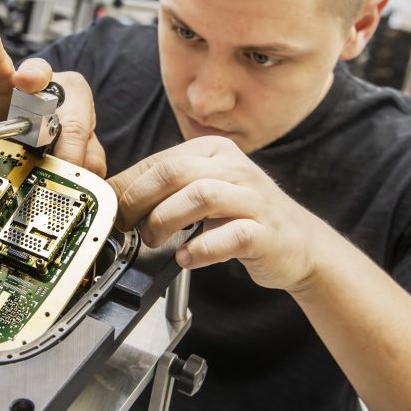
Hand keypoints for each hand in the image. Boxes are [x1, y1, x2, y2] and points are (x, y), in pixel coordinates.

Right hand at [0, 29, 106, 175]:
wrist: (24, 145)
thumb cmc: (54, 137)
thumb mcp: (78, 147)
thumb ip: (88, 153)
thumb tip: (88, 169)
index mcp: (70, 98)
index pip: (74, 123)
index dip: (72, 150)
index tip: (68, 171)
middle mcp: (36, 90)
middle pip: (39, 75)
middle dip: (36, 78)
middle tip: (29, 80)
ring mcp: (3, 92)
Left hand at [109, 136, 336, 291]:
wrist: (301, 244)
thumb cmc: (243, 217)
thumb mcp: (204, 191)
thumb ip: (167, 189)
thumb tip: (114, 195)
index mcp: (215, 151)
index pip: (160, 160)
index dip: (128, 185)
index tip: (109, 209)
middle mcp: (235, 169)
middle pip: (175, 172)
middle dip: (140, 200)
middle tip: (126, 225)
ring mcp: (253, 199)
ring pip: (200, 196)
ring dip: (166, 221)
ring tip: (154, 240)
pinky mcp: (266, 232)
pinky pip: (230, 236)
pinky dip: (201, 250)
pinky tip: (187, 259)